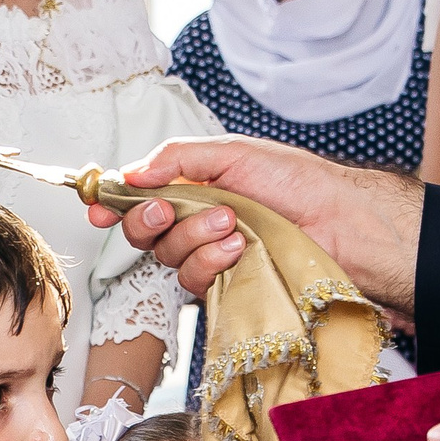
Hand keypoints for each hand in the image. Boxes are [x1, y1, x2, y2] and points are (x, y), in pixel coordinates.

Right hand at [88, 137, 424, 313]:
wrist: (341, 224)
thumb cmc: (299, 185)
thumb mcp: (234, 154)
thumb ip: (178, 159)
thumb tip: (132, 173)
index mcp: (197, 189)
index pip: (143, 198)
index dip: (115, 204)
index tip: (97, 207)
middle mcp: (200, 225)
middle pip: (146, 233)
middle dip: (150, 221)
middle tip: (169, 210)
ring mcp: (213, 258)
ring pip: (170, 259)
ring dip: (194, 239)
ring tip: (232, 225)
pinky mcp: (228, 286)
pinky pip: (195, 282)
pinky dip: (211, 262)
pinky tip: (239, 250)